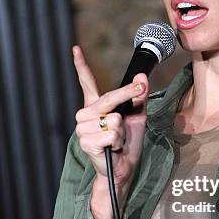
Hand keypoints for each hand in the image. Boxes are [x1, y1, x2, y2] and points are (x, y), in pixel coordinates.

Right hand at [72, 45, 148, 193]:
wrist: (123, 168)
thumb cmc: (128, 143)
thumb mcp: (138, 117)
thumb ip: (139, 97)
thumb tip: (142, 78)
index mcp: (96, 107)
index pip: (87, 82)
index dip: (81, 65)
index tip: (76, 49)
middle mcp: (86, 115)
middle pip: (109, 98)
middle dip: (127, 100)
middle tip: (130, 117)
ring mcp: (83, 129)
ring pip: (113, 119)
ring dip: (122, 132)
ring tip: (116, 141)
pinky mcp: (86, 142)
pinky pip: (111, 134)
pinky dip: (118, 143)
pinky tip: (111, 148)